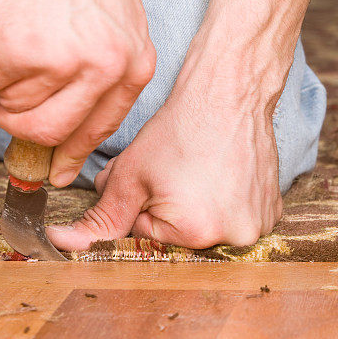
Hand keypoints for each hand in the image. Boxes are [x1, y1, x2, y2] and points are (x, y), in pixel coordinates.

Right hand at [0, 0, 155, 186]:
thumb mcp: (123, 27)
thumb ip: (108, 80)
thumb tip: (78, 140)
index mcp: (134, 66)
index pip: (100, 130)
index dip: (72, 155)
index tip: (56, 173)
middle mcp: (103, 68)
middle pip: (52, 133)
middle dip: (25, 131)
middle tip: (12, 108)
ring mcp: (60, 60)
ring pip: (16, 112)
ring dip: (6, 91)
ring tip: (18, 49)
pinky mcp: (16, 50)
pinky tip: (5, 32)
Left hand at [46, 39, 284, 249]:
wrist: (229, 95)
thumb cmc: (179, 130)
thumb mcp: (129, 175)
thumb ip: (99, 218)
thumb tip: (64, 243)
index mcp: (196, 233)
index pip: (147, 234)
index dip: (142, 202)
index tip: (157, 174)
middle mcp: (235, 237)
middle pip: (181, 236)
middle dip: (169, 208)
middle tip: (179, 171)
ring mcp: (259, 225)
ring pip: (209, 227)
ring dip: (200, 206)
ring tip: (203, 170)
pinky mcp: (274, 212)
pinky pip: (238, 218)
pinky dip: (229, 202)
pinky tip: (225, 174)